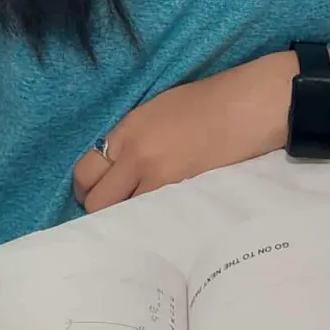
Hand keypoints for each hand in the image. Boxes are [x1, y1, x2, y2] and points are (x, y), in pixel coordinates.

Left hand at [73, 52, 296, 213]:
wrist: (245, 108)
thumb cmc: (205, 104)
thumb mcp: (156, 113)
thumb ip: (131, 140)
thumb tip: (116, 168)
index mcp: (127, 131)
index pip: (84, 171)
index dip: (88, 187)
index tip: (99, 192)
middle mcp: (134, 156)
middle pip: (94, 202)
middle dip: (101, 209)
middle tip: (118, 209)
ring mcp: (156, 179)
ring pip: (119, 218)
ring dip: (125, 220)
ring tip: (139, 218)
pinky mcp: (179, 196)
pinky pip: (149, 221)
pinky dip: (149, 225)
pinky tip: (160, 222)